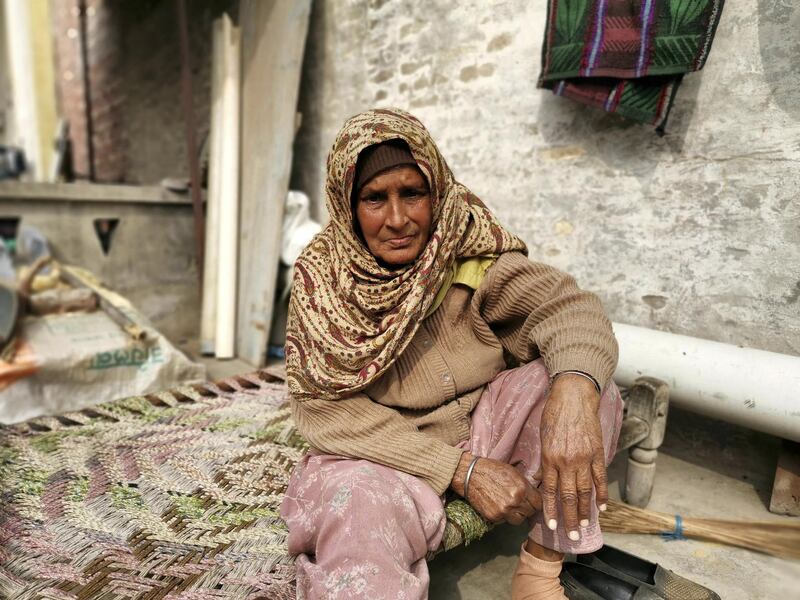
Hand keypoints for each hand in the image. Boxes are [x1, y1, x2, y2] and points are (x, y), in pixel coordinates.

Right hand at [451, 452, 541, 524]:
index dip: (536, 502)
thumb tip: (535, 495)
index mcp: (522, 488)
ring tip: (510, 505)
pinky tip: (498, 505)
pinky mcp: (494, 517)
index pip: (539, 504)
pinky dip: (503, 516)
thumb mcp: (513, 472)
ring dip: (517, 515)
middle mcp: (515, 501)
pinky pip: (505, 521)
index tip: (532, 501)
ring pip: (519, 520)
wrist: (470, 474)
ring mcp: (504, 510)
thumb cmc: (492, 470)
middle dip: (527, 508)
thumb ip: (526, 485)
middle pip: (530, 513)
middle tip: (520, 502)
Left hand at [536, 373, 606, 540]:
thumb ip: (543, 461)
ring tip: (584, 526)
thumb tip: (539, 479)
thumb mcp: (542, 437)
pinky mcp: (597, 452)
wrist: (573, 395)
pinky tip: (602, 507)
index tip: (552, 526)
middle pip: (567, 495)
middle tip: (572, 535)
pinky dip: (602, 494)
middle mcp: (566, 461)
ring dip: (584, 510)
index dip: (550, 510)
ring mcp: (583, 457)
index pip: (549, 490)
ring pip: (584, 490)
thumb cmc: (554, 414)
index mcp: (549, 457)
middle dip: (569, 517)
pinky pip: (600, 478)